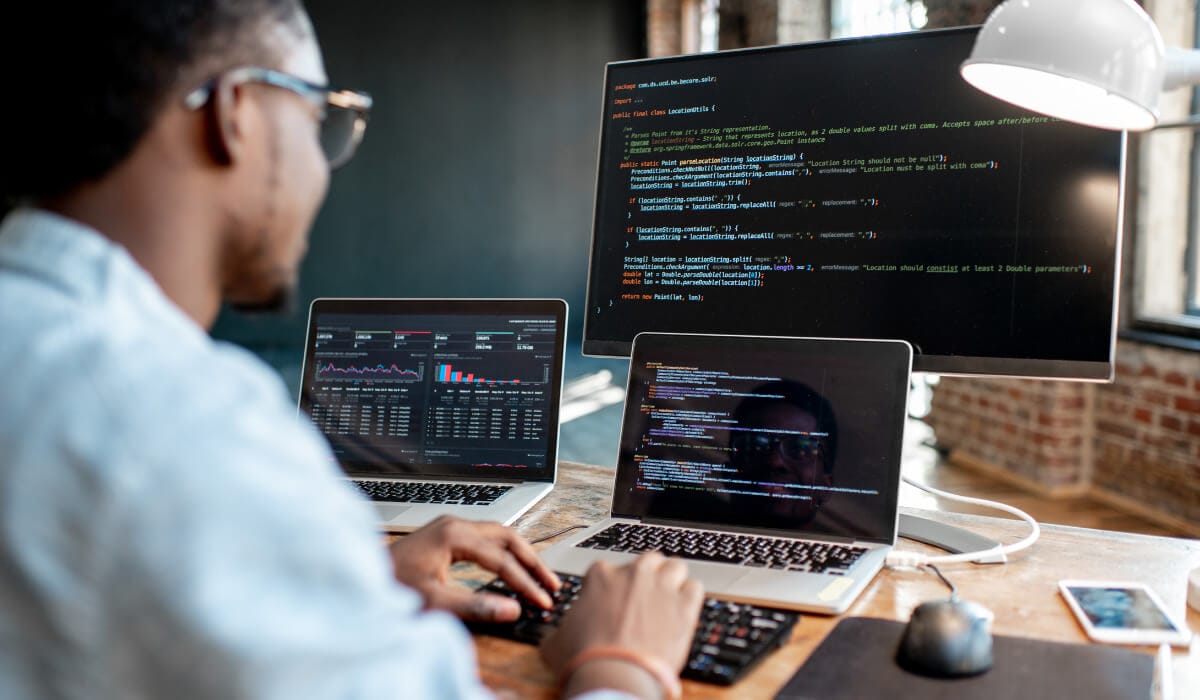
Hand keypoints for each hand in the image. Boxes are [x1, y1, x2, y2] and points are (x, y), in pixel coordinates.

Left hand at [388, 516, 559, 622]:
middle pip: (508, 537)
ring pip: (498, 535)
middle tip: (551, 584)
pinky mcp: (444, 536)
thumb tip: (512, 610)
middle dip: (532, 562)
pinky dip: (504, 553)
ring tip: (539, 576)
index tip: (542, 601)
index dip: (526, 582)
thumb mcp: (434, 601)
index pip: (502, 559)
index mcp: (454, 535)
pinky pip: (485, 539)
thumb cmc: (390, 586)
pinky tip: (510, 567)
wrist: (360, 577)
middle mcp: (454, 525)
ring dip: (520, 555)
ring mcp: (449, 527)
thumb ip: (475, 606)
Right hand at [540, 553, 703, 695]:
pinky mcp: (685, 604)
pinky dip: (690, 597)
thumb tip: (554, 636)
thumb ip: (559, 629)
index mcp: (601, 575)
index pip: (611, 569)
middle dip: (648, 576)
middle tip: (646, 598)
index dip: (615, 587)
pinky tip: (684, 611)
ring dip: (673, 580)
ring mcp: (661, 586)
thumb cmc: (584, 658)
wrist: (613, 675)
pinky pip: (695, 587)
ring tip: (669, 600)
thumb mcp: (556, 641)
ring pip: (675, 567)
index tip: (616, 602)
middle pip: (648, 561)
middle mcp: (633, 573)